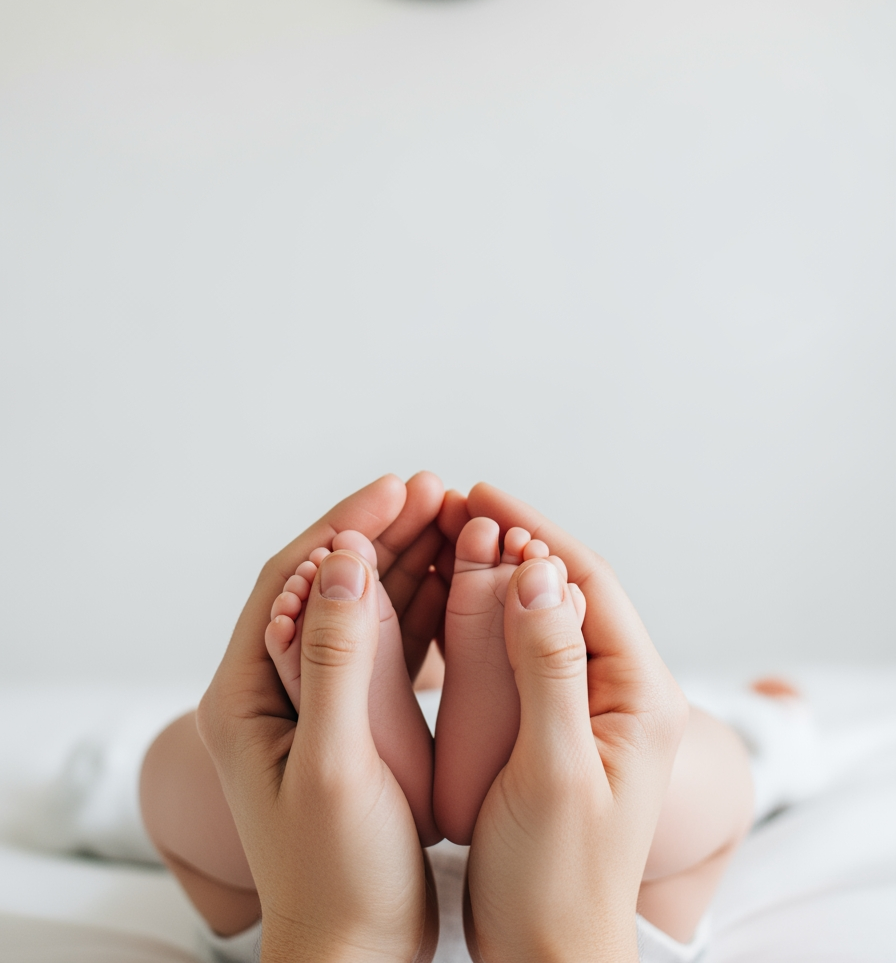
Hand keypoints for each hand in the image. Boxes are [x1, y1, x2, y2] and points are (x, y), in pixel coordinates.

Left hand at [197, 476, 439, 962]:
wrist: (359, 954)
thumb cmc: (337, 876)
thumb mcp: (334, 764)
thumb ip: (335, 660)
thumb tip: (339, 562)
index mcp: (244, 697)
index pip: (286, 582)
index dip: (341, 528)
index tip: (395, 489)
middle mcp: (276, 692)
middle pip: (327, 586)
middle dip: (381, 535)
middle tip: (436, 491)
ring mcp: (320, 706)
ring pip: (363, 610)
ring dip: (408, 563)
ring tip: (458, 520)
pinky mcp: (359, 723)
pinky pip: (390, 648)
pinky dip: (424, 610)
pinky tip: (463, 582)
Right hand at [463, 485, 687, 962]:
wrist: (548, 958)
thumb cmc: (558, 880)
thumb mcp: (555, 771)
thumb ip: (550, 669)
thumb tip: (538, 571)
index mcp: (640, 695)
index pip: (590, 582)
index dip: (534, 530)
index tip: (477, 494)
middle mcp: (619, 692)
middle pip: (564, 590)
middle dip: (508, 541)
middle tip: (449, 504)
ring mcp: (583, 709)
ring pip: (537, 617)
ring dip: (491, 573)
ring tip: (439, 535)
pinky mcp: (551, 728)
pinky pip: (517, 655)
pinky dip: (480, 621)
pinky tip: (442, 599)